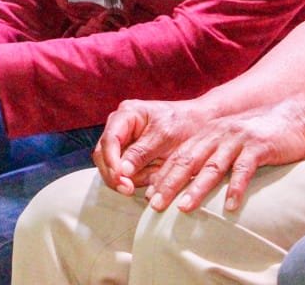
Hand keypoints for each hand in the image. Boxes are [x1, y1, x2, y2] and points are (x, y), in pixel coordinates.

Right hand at [93, 99, 210, 194]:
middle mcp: (120, 128)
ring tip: (153, 175)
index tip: (120, 178)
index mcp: (126, 115)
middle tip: (129, 189)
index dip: (111, 160)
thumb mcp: (164, 135)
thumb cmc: (183, 123)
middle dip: (115, 175)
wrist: (199, 125)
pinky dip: (139, 179)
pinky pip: (127, 174)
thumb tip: (122, 171)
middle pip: (104, 156)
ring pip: (113, 168)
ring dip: (131, 178)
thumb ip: (142, 152)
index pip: (110, 139)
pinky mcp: (131, 158)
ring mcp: (124, 144)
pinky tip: (153, 176)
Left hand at [141, 103, 304, 213]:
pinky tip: (229, 206)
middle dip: (170, 183)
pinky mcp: (259, 146)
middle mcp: (218, 133)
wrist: (295, 116)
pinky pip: (244, 170)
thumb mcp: (229, 139)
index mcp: (208, 133)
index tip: (148, 195)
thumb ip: (211, 155)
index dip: (162, 175)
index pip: (179, 155)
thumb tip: (189, 181)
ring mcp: (238, 139)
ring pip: (212, 166)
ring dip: (197, 188)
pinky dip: (235, 188)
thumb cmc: (259, 134)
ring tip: (184, 208)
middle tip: (155, 205)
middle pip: (188, 160)